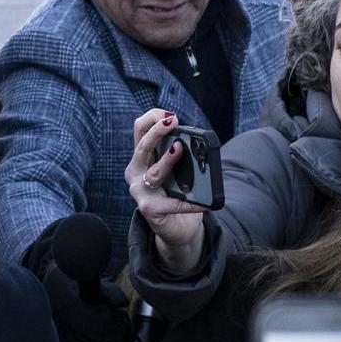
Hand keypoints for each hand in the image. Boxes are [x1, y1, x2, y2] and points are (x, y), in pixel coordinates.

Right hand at [124, 109, 207, 274]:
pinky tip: (205, 204)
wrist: (177, 227)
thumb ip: (180, 153)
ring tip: (179, 150)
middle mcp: (135, 172)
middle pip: (142, 147)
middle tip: (173, 122)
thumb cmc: (177, 193)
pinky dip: (191, 203)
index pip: (139, 130)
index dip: (152, 118)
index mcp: (142, 157)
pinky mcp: (150, 209)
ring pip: (153, 172)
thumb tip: (196, 143)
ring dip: (167, 160)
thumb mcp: (178, 168)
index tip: (170, 115)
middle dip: (157, 132)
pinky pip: (172, 203)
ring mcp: (140, 191)